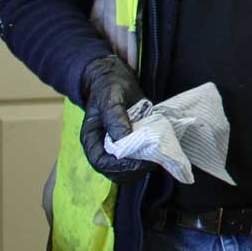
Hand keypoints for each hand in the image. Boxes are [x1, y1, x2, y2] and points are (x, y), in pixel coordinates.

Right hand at [79, 54, 151, 181]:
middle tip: (155, 160)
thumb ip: (115, 118)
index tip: (141, 161)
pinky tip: (160, 151)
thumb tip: (124, 139)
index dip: (121, 167)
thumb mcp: (111, 98)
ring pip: (128, 170)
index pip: (101, 163)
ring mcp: (116, 148)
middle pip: (115, 172)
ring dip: (143, 167)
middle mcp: (102, 148)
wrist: (114, 78)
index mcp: (91, 140)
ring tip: (159, 157)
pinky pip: (138, 160)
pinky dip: (149, 159)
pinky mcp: (130, 145)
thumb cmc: (109, 87)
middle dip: (135, 170)